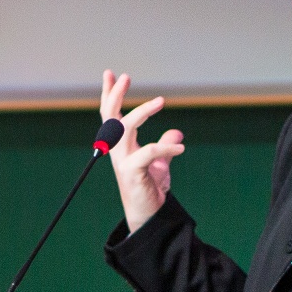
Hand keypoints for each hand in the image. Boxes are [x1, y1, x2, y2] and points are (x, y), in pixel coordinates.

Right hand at [101, 72, 186, 231]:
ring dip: (141, 112)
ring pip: (126, 129)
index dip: (110, 94)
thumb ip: (164, 148)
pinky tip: (180, 150)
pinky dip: (165, 149)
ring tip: (161, 101)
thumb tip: (176, 133)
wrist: (148, 217)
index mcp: (121, 146)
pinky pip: (148, 153)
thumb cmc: (150, 190)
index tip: (110, 74)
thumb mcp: (160, 166)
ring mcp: (123, 162)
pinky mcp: (133, 174)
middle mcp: (117, 151)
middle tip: (125, 76)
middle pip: (110, 117)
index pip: (111, 115)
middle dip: (115, 95)